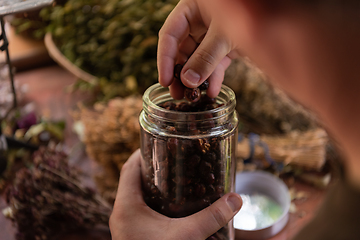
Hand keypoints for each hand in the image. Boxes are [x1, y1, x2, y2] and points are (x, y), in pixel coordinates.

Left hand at [109, 149, 241, 239]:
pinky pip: (140, 210)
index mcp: (125, 206)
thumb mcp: (186, 237)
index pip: (129, 168)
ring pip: (136, 195)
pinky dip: (153, 201)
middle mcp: (121, 213)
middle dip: (151, 166)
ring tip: (173, 176)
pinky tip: (170, 204)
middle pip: (133, 179)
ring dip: (152, 184)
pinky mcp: (133, 235)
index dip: (142, 152)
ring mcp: (126, 225)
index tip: (159, 143)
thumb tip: (236, 199)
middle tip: (173, 158)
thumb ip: (211, 217)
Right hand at [157, 0, 243, 98]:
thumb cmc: (246, 10)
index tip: (165, 81)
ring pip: (199, 59)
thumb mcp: (222, 34)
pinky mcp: (226, 44)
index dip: (165, 59)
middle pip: (182, 50)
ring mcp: (212, 33)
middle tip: (177, 94)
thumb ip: (205, 57)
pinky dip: (214, 76)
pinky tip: (212, 91)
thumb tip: (188, 81)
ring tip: (193, 98)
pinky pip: (216, 62)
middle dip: (181, 74)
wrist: (275, 12)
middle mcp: (199, 21)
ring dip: (197, 79)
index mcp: (190, 9)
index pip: (169, 36)